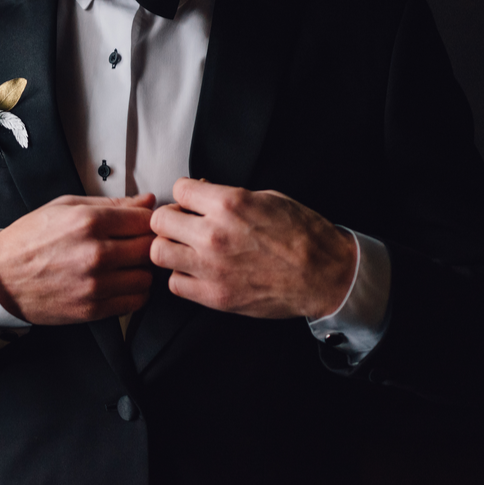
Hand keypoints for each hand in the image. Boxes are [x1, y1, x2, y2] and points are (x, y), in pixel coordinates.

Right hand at [0, 194, 155, 324]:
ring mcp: (95, 284)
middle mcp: (95, 253)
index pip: (145, 220)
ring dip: (140, 271)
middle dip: (146, 244)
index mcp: (89, 221)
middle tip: (135, 244)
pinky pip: (135, 302)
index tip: (143, 224)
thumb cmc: (31, 239)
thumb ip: (111, 204)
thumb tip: (147, 201)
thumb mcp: (66, 207)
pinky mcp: (93, 309)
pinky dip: (134, 293)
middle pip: (149, 248)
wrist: (1, 277)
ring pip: (146, 277)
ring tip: (125, 265)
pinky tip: (119, 283)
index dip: (148, 221)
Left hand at [149, 178, 356, 318]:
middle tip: (184, 224)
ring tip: (185, 248)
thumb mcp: (268, 197)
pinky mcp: (214, 295)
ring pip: (158, 252)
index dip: (186, 194)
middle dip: (171, 218)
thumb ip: (228, 195)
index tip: (193, 202)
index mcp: (228, 203)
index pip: (179, 189)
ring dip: (169, 247)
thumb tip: (201, 193)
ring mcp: (211, 267)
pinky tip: (197, 271)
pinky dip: (181, 277)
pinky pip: (174, 284)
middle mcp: (213, 234)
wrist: (325, 275)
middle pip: (159, 220)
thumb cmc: (302, 234)